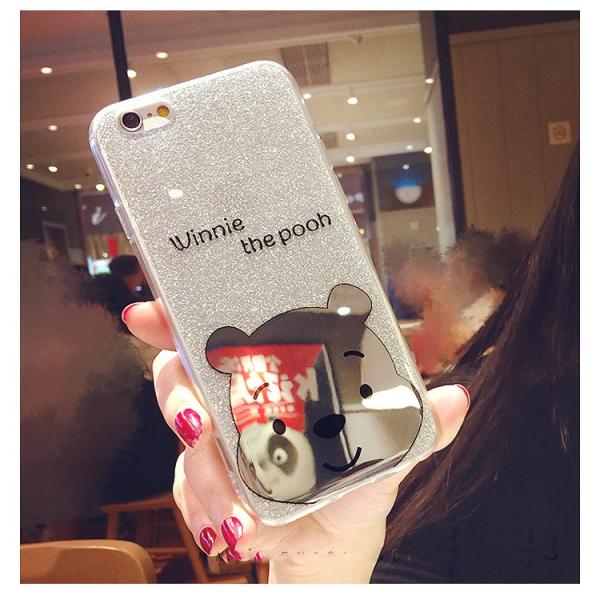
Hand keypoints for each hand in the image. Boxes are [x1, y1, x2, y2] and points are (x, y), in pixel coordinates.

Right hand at [123, 301, 469, 582]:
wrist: (331, 540)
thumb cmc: (357, 482)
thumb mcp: (388, 451)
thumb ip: (415, 424)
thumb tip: (455, 398)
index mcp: (279, 370)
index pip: (228, 328)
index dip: (182, 316)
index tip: (151, 313)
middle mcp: (239, 394)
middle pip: (183, 373)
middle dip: (180, 397)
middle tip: (202, 426)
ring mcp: (216, 437)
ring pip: (181, 436)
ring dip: (203, 475)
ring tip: (239, 512)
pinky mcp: (202, 478)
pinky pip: (182, 486)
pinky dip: (204, 508)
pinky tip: (235, 527)